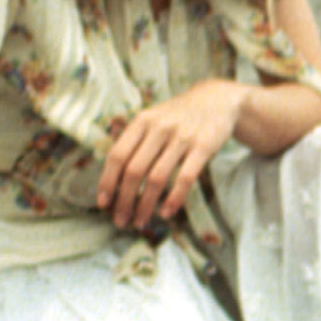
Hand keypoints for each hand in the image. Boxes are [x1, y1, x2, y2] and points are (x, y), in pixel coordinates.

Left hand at [98, 80, 245, 230]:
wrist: (217, 99)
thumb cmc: (178, 116)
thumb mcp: (153, 118)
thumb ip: (134, 141)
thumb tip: (111, 179)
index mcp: (142, 121)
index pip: (117, 155)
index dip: (107, 181)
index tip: (103, 203)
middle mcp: (160, 127)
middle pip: (134, 170)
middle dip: (124, 200)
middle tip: (121, 221)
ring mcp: (182, 137)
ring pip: (157, 178)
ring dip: (145, 205)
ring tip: (140, 222)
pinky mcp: (204, 146)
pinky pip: (185, 178)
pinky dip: (174, 198)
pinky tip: (166, 212)